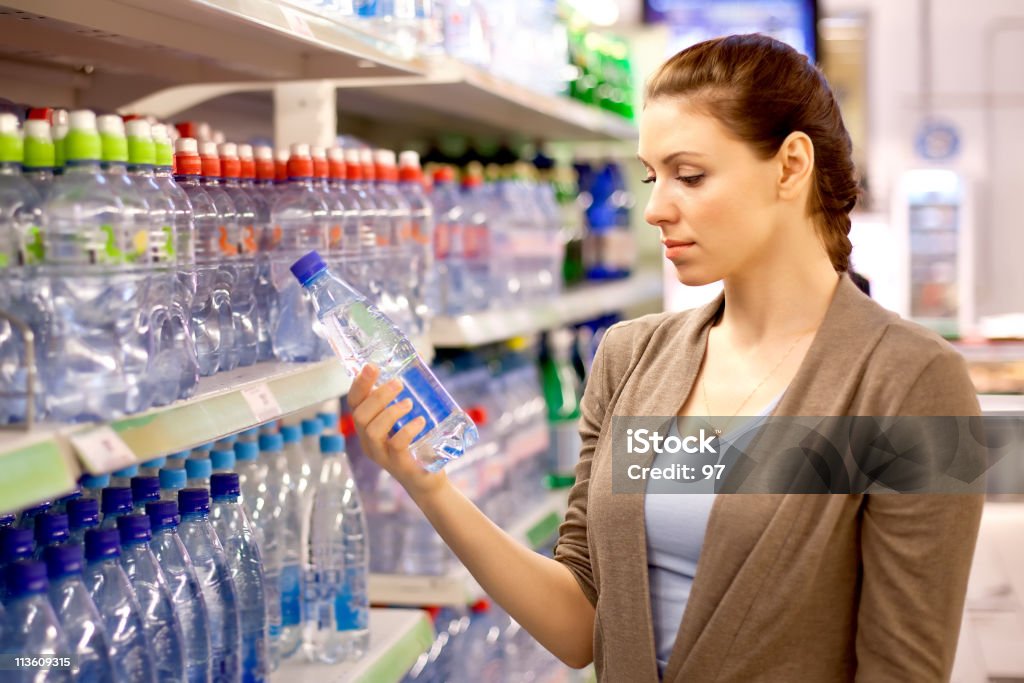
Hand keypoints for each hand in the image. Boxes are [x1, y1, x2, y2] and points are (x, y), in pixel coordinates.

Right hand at [347, 364, 446, 498]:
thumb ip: (401, 399)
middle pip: (360, 416)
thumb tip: (415, 361)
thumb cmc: (415, 445)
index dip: (359, 384)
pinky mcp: (399, 465)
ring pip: (373, 431)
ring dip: (390, 412)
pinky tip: (420, 421)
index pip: (354, 403)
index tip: (371, 367)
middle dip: (378, 396)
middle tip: (398, 383)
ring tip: (408, 403)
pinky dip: (408, 430)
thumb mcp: (404, 421)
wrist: (426, 481)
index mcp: (366, 428)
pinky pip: (396, 445)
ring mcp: (382, 455)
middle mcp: (369, 442)